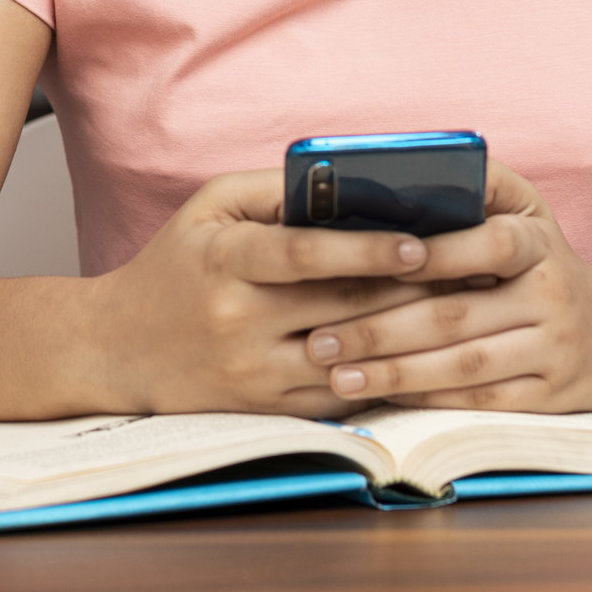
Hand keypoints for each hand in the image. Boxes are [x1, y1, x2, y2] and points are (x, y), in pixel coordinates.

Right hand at [84, 171, 439, 413]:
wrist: (118, 349)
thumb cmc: (175, 265)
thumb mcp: (210, 207)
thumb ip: (276, 189)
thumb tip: (351, 181)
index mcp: (225, 260)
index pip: (305, 254)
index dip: (368, 249)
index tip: (423, 242)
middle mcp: (238, 321)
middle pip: (343, 308)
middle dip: (415, 291)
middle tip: (474, 272)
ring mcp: (254, 373)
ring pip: (352, 356)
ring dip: (412, 337)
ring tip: (465, 313)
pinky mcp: (269, 410)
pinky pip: (342, 393)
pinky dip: (387, 372)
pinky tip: (427, 353)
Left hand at [296, 165, 591, 412]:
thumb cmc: (548, 264)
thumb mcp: (528, 213)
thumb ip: (476, 189)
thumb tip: (398, 174)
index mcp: (539, 242)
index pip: (489, 243)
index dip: (435, 254)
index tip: (375, 261)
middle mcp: (552, 296)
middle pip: (457, 316)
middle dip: (380, 328)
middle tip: (319, 338)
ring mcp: (554, 351)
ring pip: (464, 365)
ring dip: (394, 373)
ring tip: (336, 374)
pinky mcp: (551, 398)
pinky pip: (481, 401)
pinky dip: (428, 401)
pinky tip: (382, 397)